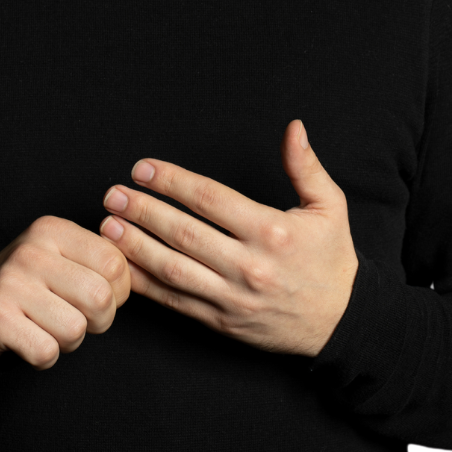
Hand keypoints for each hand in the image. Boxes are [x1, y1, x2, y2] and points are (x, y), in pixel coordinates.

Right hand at [0, 216, 130, 368]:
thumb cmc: (31, 282)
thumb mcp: (61, 255)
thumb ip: (97, 259)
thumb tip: (138, 275)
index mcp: (53, 230)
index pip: (114, 263)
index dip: (119, 290)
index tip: (102, 295)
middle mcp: (31, 251)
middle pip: (100, 298)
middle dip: (99, 320)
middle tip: (81, 317)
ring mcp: (11, 284)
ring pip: (75, 330)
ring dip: (70, 340)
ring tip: (51, 325)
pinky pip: (46, 352)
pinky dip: (45, 356)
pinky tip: (31, 339)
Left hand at [99, 120, 357, 358]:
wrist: (343, 323)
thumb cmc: (332, 259)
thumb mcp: (330, 207)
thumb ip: (306, 166)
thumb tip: (294, 128)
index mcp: (271, 231)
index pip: (210, 199)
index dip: (172, 181)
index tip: (143, 169)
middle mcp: (249, 266)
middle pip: (184, 233)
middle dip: (144, 211)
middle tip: (113, 194)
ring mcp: (233, 298)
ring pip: (173, 269)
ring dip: (136, 246)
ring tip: (108, 225)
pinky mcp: (222, 322)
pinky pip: (175, 301)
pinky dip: (145, 284)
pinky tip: (122, 265)